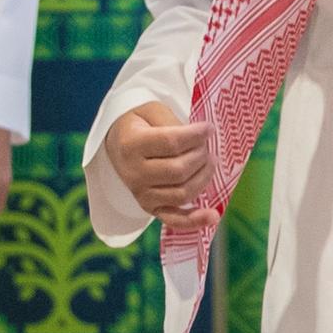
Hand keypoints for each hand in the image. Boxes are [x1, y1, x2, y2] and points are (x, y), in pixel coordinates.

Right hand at [94, 101, 210, 222]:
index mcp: (132, 145)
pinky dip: (194, 221)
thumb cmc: (141, 124)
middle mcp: (134, 173)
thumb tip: (202, 138)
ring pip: (182, 193)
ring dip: (204, 177)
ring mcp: (141, 194)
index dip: (196, 135)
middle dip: (201, 156)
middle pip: (179, 170)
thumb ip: (175, 122)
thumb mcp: (153, 111)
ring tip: (209, 162)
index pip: (171, 143)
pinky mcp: (150, 208)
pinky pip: (174, 220)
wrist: (119, 143)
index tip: (209, 128)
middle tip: (206, 146)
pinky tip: (213, 216)